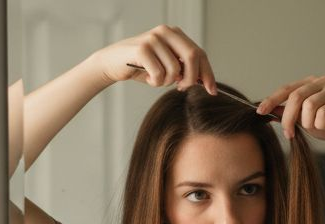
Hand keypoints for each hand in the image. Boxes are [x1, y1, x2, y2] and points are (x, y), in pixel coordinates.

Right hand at [92, 26, 215, 92]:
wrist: (112, 63)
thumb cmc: (142, 66)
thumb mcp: (167, 66)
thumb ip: (185, 68)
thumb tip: (206, 82)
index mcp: (175, 33)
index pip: (199, 53)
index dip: (208, 73)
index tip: (212, 90)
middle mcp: (165, 32)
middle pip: (193, 57)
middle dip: (191, 78)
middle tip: (181, 88)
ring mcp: (154, 38)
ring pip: (175, 70)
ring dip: (166, 82)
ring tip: (155, 78)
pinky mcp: (142, 49)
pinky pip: (160, 74)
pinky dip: (155, 82)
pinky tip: (147, 77)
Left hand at [257, 76, 324, 144]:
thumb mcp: (304, 121)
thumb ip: (289, 114)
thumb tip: (269, 111)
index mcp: (310, 83)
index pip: (287, 89)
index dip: (272, 100)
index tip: (260, 111)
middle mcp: (321, 81)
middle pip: (295, 96)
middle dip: (288, 118)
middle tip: (288, 133)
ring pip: (309, 105)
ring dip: (307, 123)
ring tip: (314, 128)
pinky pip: (322, 113)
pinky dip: (320, 124)